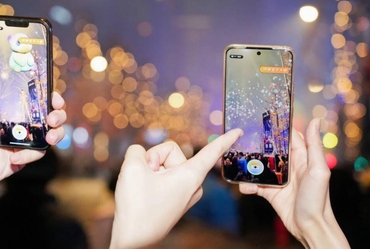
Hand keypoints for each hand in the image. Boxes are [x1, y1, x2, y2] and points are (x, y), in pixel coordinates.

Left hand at [0, 48, 66, 203]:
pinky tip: (13, 157)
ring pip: (53, 131)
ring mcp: (25, 138)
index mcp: (10, 104)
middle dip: (59, 113)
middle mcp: (21, 119)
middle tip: (53, 117)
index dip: (49, 92)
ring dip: (57, 133)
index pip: (36, 93)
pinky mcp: (25, 155)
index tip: (53, 93)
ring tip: (49, 138)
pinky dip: (31, 155)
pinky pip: (39, 152)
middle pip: (51, 111)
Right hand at [109, 129, 242, 248]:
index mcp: (190, 176)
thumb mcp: (131, 167)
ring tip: (142, 188)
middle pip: (171, 152)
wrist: (133, 239)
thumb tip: (142, 155)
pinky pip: (164, 177)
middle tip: (145, 176)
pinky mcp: (175, 198)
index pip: (211, 152)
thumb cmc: (136, 206)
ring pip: (165, 164)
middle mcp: (192, 184)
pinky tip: (144, 192)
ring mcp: (184, 192)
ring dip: (150, 170)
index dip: (225, 139)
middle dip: (154, 158)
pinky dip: (151, 179)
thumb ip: (137, 150)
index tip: (239, 131)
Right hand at [239, 119, 349, 248]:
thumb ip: (315, 146)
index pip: (289, 137)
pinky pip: (254, 184)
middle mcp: (289, 167)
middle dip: (257, 144)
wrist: (310, 227)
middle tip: (241, 137)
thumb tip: (316, 121)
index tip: (264, 116)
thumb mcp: (318, 170)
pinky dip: (246, 184)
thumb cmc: (318, 199)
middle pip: (270, 150)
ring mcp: (278, 179)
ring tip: (237, 163)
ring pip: (259, 167)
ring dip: (248, 166)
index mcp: (301, 158)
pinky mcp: (269, 192)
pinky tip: (244, 186)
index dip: (278, 127)